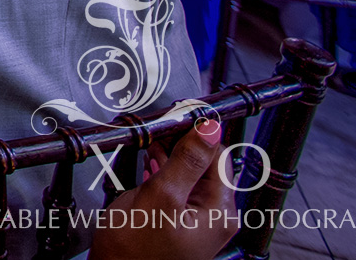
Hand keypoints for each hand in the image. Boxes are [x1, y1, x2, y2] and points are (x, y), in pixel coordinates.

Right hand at [90, 119, 233, 259]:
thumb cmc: (135, 252)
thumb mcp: (161, 197)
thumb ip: (187, 160)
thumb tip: (209, 127)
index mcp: (219, 210)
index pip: (217, 154)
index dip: (199, 128)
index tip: (180, 110)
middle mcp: (214, 215)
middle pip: (205, 163)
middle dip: (183, 140)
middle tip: (161, 123)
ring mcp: (197, 220)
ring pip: (190, 174)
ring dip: (172, 154)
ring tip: (153, 140)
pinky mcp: (179, 222)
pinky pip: (178, 188)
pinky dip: (166, 171)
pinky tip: (152, 163)